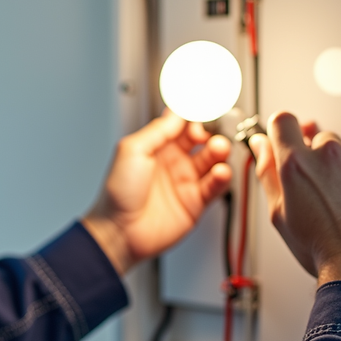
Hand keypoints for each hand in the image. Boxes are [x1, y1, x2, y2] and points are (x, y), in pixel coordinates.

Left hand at [83, 110, 231, 275]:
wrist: (119, 230)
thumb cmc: (117, 193)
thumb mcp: (132, 150)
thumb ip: (158, 130)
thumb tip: (177, 113)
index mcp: (156, 147)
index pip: (182, 124)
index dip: (194, 117)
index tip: (203, 110)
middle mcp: (173, 162)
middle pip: (202, 140)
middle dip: (210, 132)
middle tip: (210, 133)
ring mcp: (185, 182)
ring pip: (212, 161)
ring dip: (219, 152)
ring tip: (218, 149)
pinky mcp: (195, 203)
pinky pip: (216, 186)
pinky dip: (222, 177)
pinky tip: (220, 171)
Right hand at [249, 112, 340, 302]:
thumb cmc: (322, 250)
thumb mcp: (279, 214)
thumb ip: (267, 172)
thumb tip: (261, 146)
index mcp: (297, 164)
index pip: (283, 122)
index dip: (285, 131)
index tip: (291, 140)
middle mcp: (330, 155)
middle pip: (322, 139)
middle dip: (323, 161)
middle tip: (328, 193)